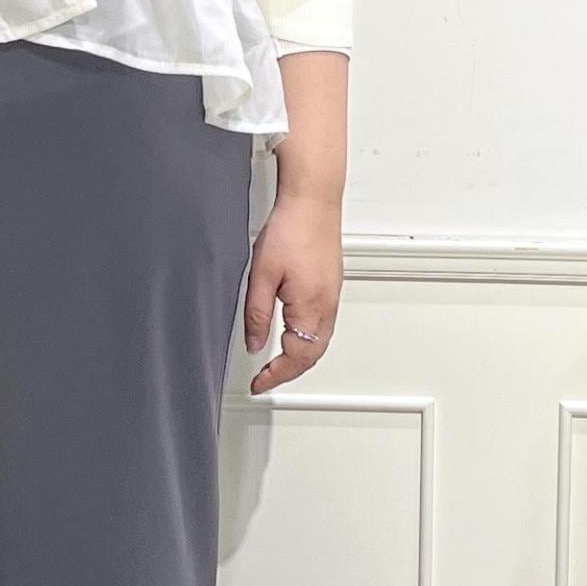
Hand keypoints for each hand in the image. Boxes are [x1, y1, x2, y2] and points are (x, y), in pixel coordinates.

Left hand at [240, 192, 342, 394]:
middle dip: (289, 372)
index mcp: (311, 308)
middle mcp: (327, 306)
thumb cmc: (291, 229)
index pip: (296, 357)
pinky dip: (308, 340)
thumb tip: (254, 343)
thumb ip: (256, 315)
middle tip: (266, 378)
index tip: (259, 383)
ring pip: (320, 342)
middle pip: (312, 355)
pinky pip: (323, 325)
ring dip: (300, 358)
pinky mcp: (331, 286)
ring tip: (277, 364)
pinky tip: (293, 337)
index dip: (276, 375)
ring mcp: (332, 297)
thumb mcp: (260, 276)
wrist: (312, 202)